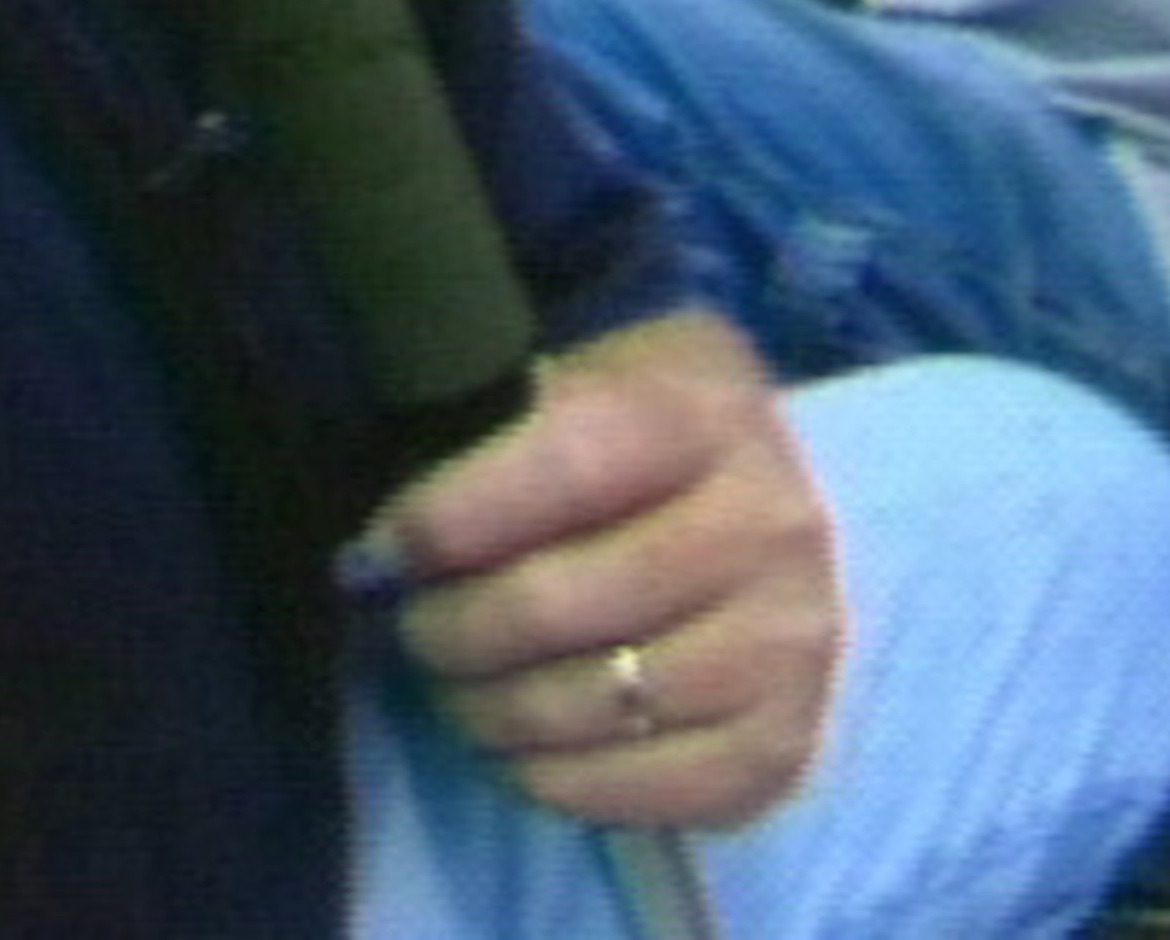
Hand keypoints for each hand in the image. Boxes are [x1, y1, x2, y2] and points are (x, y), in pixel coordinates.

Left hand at [357, 311, 838, 830]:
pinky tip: (522, 746)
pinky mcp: (782, 749)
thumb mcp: (593, 377)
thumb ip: (502, 429)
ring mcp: (787, 646)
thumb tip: (389, 542)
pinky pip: (631, 793)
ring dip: (487, 710)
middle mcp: (768, 527)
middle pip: (555, 604)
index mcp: (707, 413)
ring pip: (585, 708)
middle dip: (449, 628)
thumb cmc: (647, 444)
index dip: (450, 517)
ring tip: (459, 688)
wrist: (779, 521)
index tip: (382, 550)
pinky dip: (550, 780)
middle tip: (414, 629)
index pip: (564, 464)